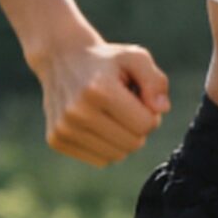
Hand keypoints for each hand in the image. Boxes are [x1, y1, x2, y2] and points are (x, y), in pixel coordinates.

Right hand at [35, 41, 168, 166]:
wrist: (61, 60)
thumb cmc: (106, 60)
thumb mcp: (136, 57)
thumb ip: (156, 81)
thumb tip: (162, 110)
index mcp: (100, 90)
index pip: (145, 124)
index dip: (152, 114)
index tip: (142, 100)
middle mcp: (77, 112)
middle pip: (132, 144)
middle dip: (139, 128)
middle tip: (128, 108)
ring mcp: (63, 128)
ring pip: (116, 156)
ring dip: (123, 139)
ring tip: (112, 115)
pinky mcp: (56, 140)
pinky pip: (99, 160)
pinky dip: (106, 146)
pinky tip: (99, 124)